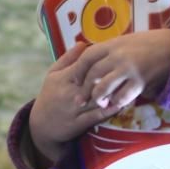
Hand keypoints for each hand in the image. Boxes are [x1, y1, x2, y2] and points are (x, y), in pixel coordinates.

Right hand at [28, 42, 127, 164]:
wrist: (40, 125)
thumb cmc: (50, 95)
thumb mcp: (53, 74)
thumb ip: (68, 59)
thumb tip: (83, 43)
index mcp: (63, 78)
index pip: (83, 66)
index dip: (99, 61)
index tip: (115, 57)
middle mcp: (68, 93)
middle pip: (92, 82)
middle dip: (109, 76)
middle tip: (128, 70)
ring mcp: (74, 109)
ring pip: (96, 99)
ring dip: (113, 93)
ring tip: (129, 86)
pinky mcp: (78, 123)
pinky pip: (96, 116)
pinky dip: (108, 110)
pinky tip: (121, 104)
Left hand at [71, 29, 169, 110]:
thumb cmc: (153, 42)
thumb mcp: (129, 40)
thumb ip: (113, 49)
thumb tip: (97, 60)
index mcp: (114, 43)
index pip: (87, 57)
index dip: (79, 70)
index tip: (75, 80)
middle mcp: (118, 55)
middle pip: (92, 74)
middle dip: (84, 89)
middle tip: (81, 99)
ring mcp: (129, 68)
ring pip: (103, 87)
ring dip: (98, 97)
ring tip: (99, 103)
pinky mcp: (140, 81)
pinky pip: (122, 96)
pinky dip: (117, 102)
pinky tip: (117, 104)